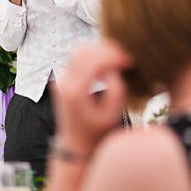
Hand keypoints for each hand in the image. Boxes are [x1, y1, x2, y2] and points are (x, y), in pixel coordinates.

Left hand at [54, 40, 131, 156]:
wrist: (76, 142)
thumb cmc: (97, 131)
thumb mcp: (112, 114)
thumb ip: (116, 90)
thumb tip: (114, 67)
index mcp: (75, 91)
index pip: (92, 61)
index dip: (112, 55)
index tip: (130, 59)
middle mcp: (64, 81)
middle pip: (83, 51)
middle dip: (106, 49)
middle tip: (126, 55)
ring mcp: (61, 78)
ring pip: (78, 51)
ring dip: (99, 49)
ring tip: (119, 57)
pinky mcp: (63, 77)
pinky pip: (77, 57)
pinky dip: (93, 54)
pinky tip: (108, 62)